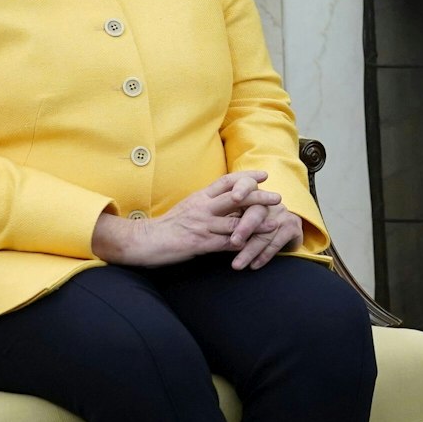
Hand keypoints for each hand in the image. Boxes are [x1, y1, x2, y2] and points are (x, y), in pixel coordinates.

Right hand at [92, 171, 280, 266]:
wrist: (146, 240)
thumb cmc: (169, 225)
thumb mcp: (189, 206)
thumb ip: (208, 202)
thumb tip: (229, 198)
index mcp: (201, 196)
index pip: (227, 181)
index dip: (246, 178)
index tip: (263, 176)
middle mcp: (203, 207)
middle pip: (235, 198)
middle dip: (258, 197)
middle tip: (276, 197)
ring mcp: (202, 224)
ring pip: (234, 221)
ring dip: (256, 223)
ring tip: (273, 222)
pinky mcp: (200, 242)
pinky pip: (225, 243)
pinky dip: (241, 244)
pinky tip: (255, 245)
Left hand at [227, 173, 304, 270]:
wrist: (283, 234)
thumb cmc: (251, 226)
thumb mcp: (238, 216)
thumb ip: (226, 214)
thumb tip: (201, 225)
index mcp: (253, 194)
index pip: (248, 185)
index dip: (242, 189)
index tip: (235, 197)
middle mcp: (269, 202)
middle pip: (257, 211)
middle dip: (245, 227)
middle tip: (234, 242)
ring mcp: (282, 214)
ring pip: (266, 232)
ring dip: (250, 250)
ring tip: (237, 265)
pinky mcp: (292, 227)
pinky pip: (277, 242)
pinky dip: (264, 256)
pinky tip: (253, 265)